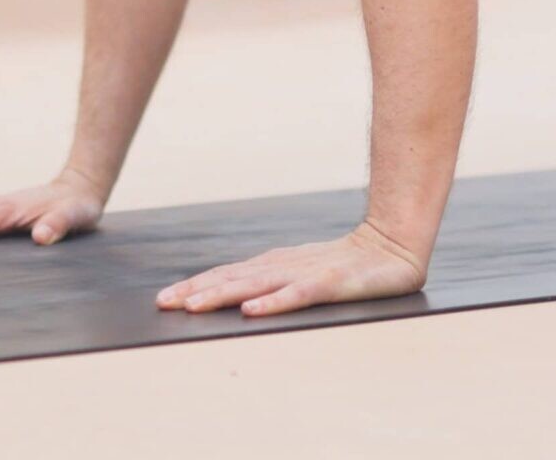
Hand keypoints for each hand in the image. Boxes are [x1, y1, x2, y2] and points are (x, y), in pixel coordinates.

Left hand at [156, 220, 427, 317]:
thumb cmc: (344, 264)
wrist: (391, 245)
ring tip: (194, 306)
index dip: (195, 286)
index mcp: (274, 264)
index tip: (164, 299)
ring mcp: (307, 272)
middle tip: (164, 303)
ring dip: (223, 295)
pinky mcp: (332, 283)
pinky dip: (273, 302)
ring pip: (257, 284)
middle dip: (197, 291)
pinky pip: (298, 295)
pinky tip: (253, 310)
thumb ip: (271, 281)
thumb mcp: (301, 273)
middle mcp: (284, 265)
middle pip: (233, 278)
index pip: (227, 275)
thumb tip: (234, 296)